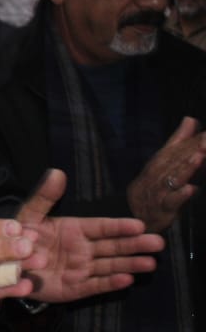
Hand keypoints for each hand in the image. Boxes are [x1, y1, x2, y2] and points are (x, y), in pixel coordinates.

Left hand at [16, 168, 164, 302]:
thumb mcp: (29, 215)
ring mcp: (80, 269)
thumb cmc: (20, 238)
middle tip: (157, 242)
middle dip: (134, 244)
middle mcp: (82, 249)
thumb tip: (57, 172)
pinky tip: (128, 279)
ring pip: (109, 266)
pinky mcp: (75, 288)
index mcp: (74, 230)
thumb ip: (44, 196)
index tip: (139, 225)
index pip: (101, 227)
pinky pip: (95, 285)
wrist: (7, 267)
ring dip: (130, 264)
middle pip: (112, 246)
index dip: (119, 226)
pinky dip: (110, 283)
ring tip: (150, 263)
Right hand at [126, 117, 205, 232]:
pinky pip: (171, 201)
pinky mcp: (163, 208)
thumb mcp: (163, 160)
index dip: (193, 141)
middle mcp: (159, 174)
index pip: (178, 149)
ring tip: (200, 157)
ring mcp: (161, 191)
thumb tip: (190, 119)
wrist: (133, 212)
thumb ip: (178, 141)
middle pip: (177, 160)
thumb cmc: (152, 184)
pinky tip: (191, 189)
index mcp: (161, 161)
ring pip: (174, 178)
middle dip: (192, 150)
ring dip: (187, 168)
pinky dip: (180, 195)